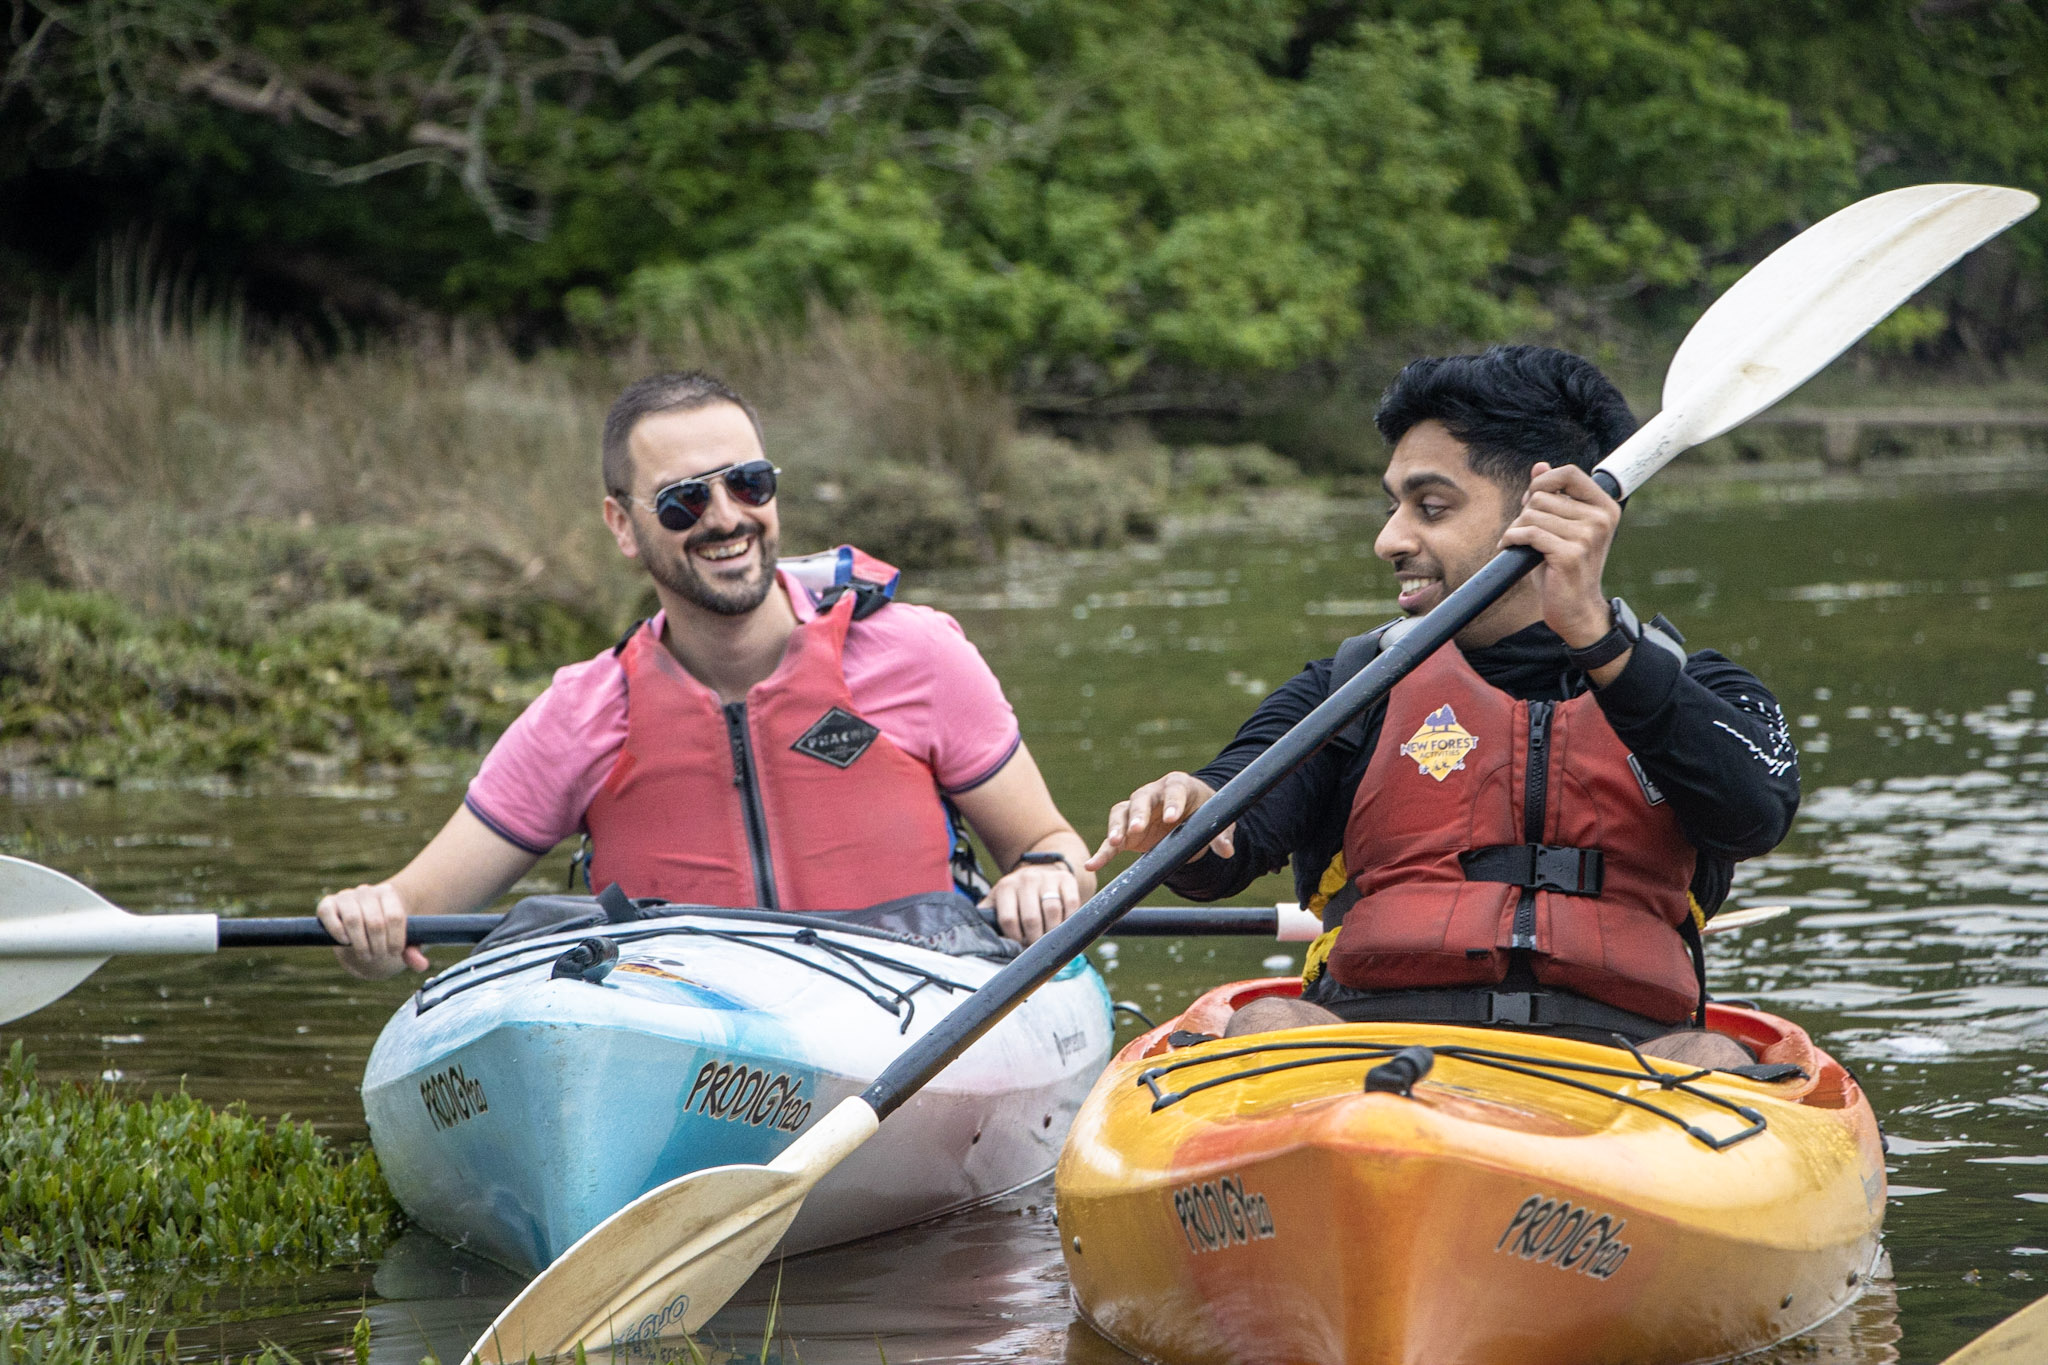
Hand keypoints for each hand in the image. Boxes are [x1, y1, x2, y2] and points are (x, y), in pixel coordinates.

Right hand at [316, 882, 428, 979]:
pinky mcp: (328, 904)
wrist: (363, 924)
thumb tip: (421, 965)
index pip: (395, 917)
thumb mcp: (402, 940)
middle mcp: (366, 891)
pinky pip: (328, 914)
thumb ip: (413, 951)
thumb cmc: (386, 932)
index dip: (396, 940)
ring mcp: (346, 896)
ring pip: (353, 920)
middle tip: (379, 956)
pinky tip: (346, 942)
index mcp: (388, 893)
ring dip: (361, 944)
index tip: (395, 952)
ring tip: (366, 955)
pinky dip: (337, 931)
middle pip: (375, 922)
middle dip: (378, 946)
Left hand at [982, 860, 1078, 944]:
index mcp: (1005, 887)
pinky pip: (1071, 904)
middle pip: (1032, 918)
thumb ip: (989, 919)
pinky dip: (1069, 920)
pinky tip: (1063, 927)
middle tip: (1036, 947)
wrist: (1041, 871)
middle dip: (1034, 939)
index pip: (1009, 920)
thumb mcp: (998, 902)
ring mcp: (1047, 878)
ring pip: (1053, 911)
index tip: (1019, 946)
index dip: (1015, 939)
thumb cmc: (1016, 897)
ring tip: (1049, 940)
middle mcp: (1026, 879)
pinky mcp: (1066, 879)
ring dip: (1052, 932)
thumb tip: (983, 944)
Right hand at [1086, 772, 1232, 870]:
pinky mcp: (1126, 831)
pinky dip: (1102, 852)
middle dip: (1139, 813)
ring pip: (1121, 813)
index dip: (1172, 802)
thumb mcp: (1216, 821)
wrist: (1188, 815)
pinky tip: (1092, 865)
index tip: (1171, 817)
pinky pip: (1111, 840)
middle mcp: (1152, 794)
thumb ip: (1221, 835)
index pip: (1173, 790)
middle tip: (1138, 829)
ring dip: (1116, 828)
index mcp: (1177, 786)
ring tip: (1116, 843)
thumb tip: (1227, 851)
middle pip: (1141, 798)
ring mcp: (1135, 810)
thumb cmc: (1203, 812)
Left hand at [1498, 461, 1620, 647]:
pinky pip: (1528, 533)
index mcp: (1604, 507)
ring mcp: (1587, 536)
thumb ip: (1554, 496)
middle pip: (1542, 496)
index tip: (1531, 499)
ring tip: (1521, 544)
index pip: (1569, 473)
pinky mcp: (1570, 554)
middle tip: (1526, 533)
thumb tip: (1540, 466)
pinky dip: (1511, 539)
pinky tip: (1510, 547)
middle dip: (1524, 513)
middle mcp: (1600, 519)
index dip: (1543, 482)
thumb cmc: (1564, 566)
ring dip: (1517, 529)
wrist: (1575, 609)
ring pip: (1531, 514)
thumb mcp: (1561, 526)